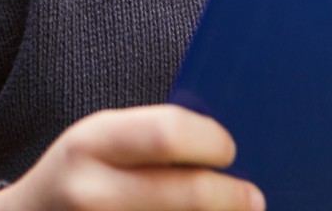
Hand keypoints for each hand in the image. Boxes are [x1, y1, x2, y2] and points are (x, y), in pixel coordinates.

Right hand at [0, 105, 262, 210]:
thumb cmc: (78, 176)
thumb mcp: (99, 142)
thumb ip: (150, 138)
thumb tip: (228, 147)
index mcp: (90, 143)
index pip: (168, 134)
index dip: (211, 141)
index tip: (228, 149)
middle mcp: (91, 192)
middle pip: (189, 195)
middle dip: (232, 196)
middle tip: (253, 197)